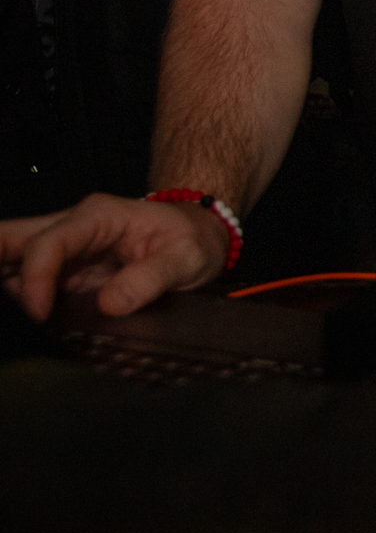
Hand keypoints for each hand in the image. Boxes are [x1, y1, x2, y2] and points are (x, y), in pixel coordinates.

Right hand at [0, 194, 230, 321]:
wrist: (199, 235)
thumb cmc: (192, 238)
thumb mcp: (188, 257)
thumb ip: (152, 278)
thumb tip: (111, 303)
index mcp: (100, 216)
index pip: (50, 242)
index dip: (36, 277)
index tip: (39, 312)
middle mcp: (74, 227)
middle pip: (12, 238)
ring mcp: (64, 249)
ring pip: (10, 256)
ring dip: (3, 283)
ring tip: (5, 316)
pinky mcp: (62, 271)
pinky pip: (22, 279)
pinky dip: (13, 295)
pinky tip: (14, 316)